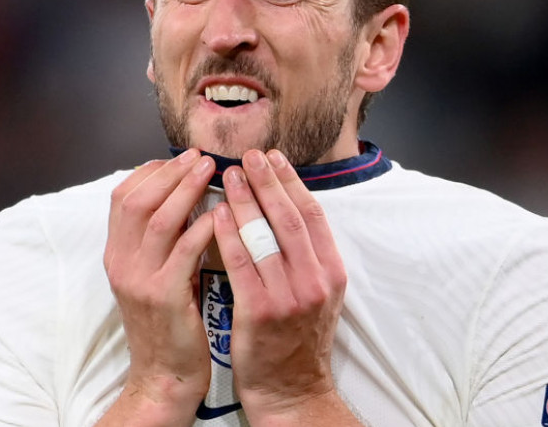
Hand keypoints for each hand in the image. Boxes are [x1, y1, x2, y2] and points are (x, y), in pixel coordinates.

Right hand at [100, 149, 216, 423]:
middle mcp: (121, 262)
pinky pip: (183, 251)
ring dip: (186, 188)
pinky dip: (202, 226)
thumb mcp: (155, 274)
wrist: (164, 375)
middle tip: (199, 156)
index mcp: (117, 254)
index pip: (123, 196)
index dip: (151, 172)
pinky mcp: (164, 297)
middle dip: (170, 172)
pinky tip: (221, 213)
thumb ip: (163, 240)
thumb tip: (186, 196)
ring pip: (158, 218)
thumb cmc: (170, 322)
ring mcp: (139, 279)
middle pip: (137, 199)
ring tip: (211, 170)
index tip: (180, 159)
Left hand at [213, 149, 350, 424]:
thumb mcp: (319, 297)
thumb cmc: (298, 343)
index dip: (293, 183)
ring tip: (228, 174)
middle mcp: (314, 281)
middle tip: (250, 154)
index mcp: (331, 273)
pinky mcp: (259, 312)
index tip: (275, 158)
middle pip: (289, 218)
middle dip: (268, 181)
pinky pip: (240, 263)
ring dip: (245, 200)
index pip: (313, 216)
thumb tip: (288, 212)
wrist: (292, 393)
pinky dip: (228, 234)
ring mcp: (288, 297)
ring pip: (264, 235)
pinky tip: (215, 214)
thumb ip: (309, 259)